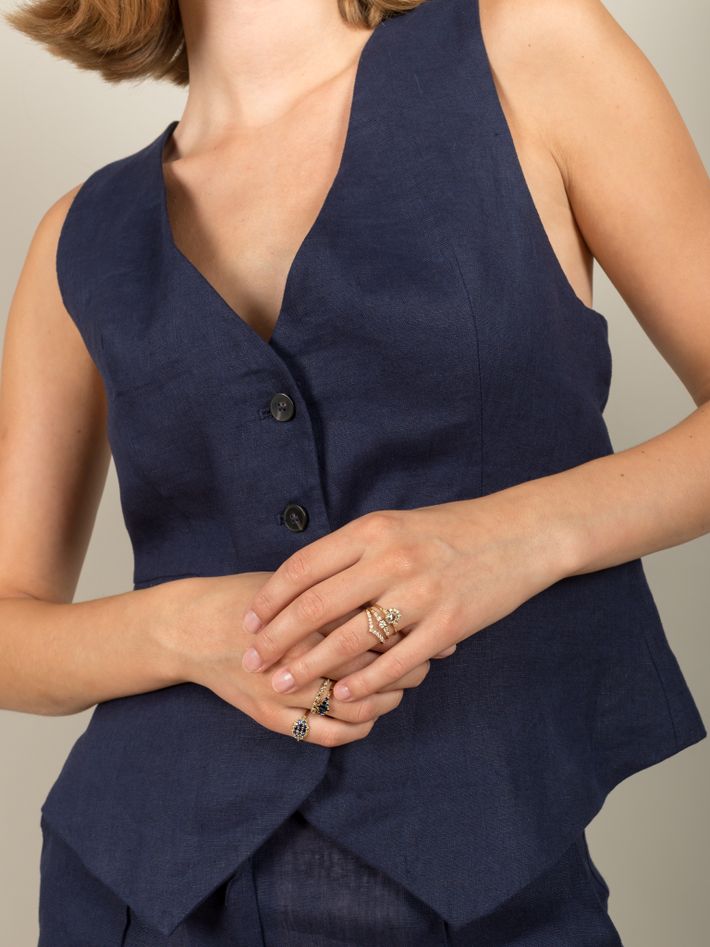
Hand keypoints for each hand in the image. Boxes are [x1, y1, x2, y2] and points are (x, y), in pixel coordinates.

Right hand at [153, 571, 430, 745]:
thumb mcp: (292, 582)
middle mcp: (295, 653)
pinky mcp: (270, 717)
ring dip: (386, 699)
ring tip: (400, 686)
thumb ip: (339, 589)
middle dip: (406, 664)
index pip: (370, 624)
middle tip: (427, 657)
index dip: (406, 627)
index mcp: (304, 612)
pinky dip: (356, 728)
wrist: (189, 629)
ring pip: (353, 706)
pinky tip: (370, 715)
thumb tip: (396, 591)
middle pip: (369, 666)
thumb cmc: (246, 599)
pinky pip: (324, 733)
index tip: (427, 622)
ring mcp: (282, 690)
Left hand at [239, 494, 568, 702]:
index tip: (248, 621)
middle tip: (252, 660)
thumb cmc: (450, 530)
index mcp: (373, 530)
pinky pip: (395, 662)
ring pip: (350, 639)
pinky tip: (340, 695)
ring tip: (283, 685)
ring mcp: (420, 594)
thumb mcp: (395, 525)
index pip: (304, 567)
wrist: (518, 535)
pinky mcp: (447, 626)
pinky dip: (363, 682)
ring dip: (310, 666)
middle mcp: (391, 559)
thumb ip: (353, 549)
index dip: (270, 598)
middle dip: (276, 637)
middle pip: (316, 605)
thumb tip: (306, 579)